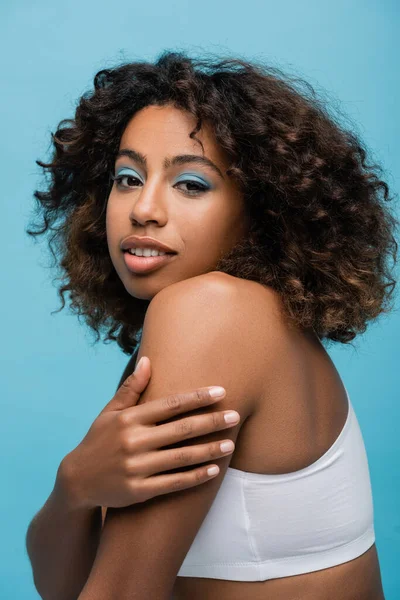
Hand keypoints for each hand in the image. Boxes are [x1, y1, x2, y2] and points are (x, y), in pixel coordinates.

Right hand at [58, 356, 238, 508]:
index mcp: (129, 419)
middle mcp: (133, 441)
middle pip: (181, 430)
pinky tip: (214, 470)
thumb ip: (131, 388)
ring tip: (231, 444)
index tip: (221, 391)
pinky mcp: (139, 491)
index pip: (170, 404)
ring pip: (181, 457)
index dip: (197, 397)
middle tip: (236, 416)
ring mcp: (136, 467)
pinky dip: (196, 477)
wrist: (77, 481)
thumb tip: (147, 360)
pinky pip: (174, 483)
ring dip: (209, 450)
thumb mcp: (109, 412)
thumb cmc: (99, 441)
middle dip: (211, 422)